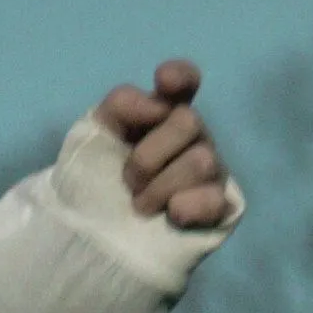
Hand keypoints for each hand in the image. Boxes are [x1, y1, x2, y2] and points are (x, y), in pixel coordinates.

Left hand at [92, 58, 235, 230]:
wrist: (93, 236)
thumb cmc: (96, 181)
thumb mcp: (94, 137)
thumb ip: (120, 107)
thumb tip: (155, 103)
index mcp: (163, 116)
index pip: (184, 83)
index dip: (180, 76)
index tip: (163, 81)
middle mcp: (193, 138)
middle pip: (188, 122)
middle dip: (148, 156)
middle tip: (128, 182)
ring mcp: (210, 173)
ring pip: (202, 161)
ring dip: (160, 188)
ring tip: (140, 206)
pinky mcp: (218, 209)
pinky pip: (217, 200)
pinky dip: (190, 206)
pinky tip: (172, 214)